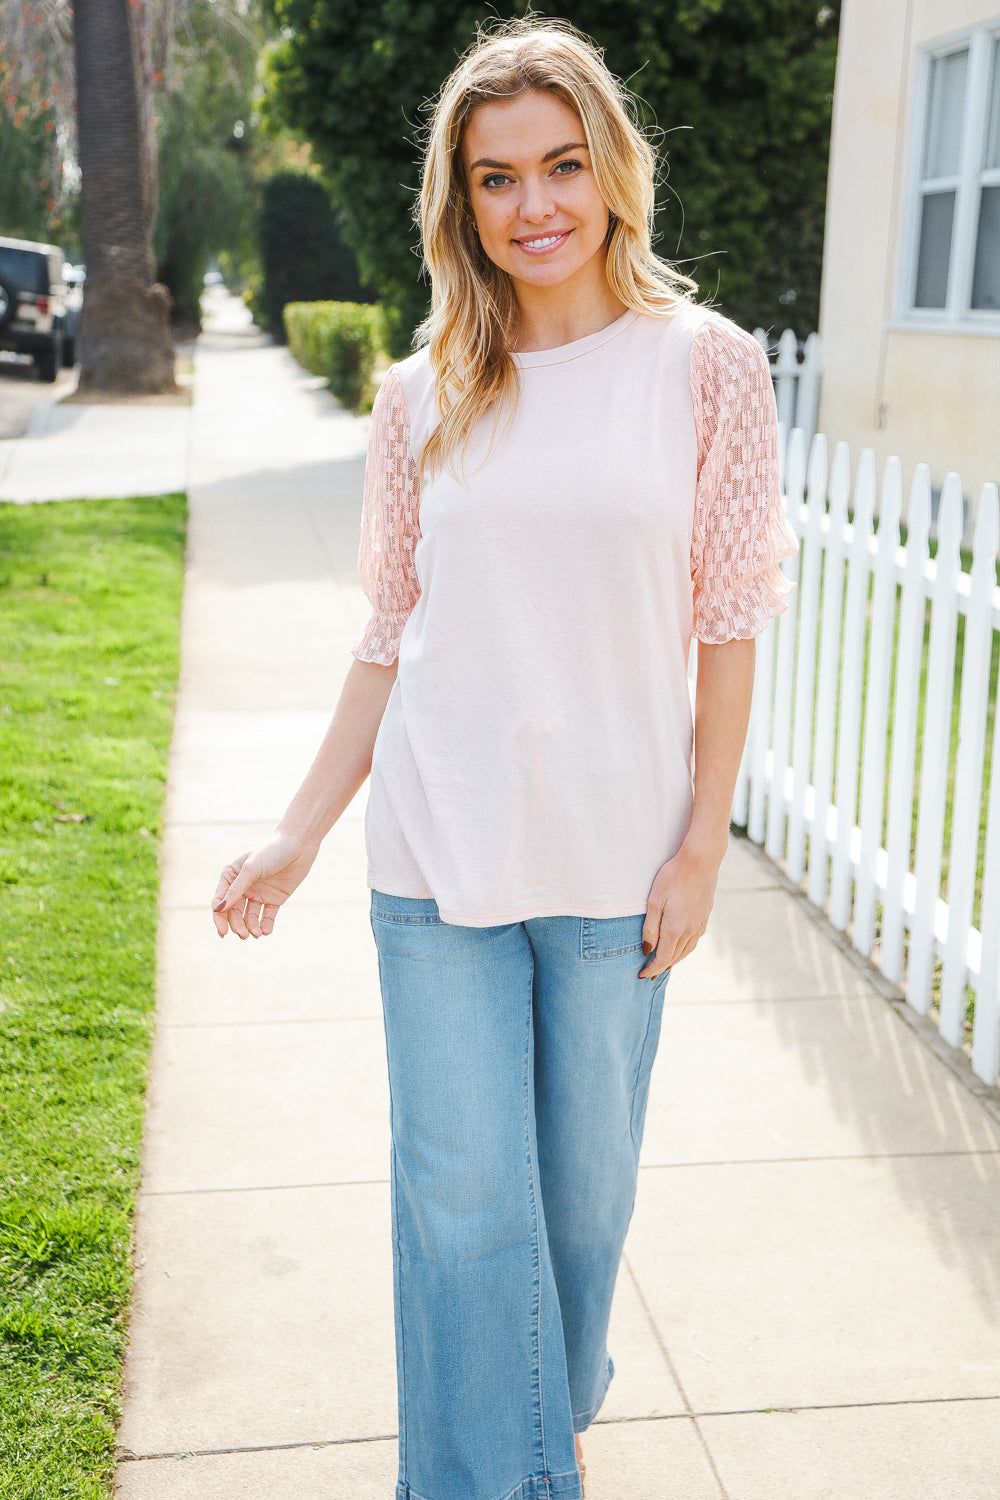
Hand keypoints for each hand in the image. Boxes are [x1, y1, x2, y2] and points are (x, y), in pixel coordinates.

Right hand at [211, 832, 318, 939]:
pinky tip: (266, 931)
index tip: (223, 932)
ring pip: (250, 917)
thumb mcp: (251, 869)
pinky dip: (265, 925)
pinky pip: (267, 916)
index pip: (220, 901)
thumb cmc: (271, 851)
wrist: (299, 845)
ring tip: (257, 934)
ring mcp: (258, 894)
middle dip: (237, 925)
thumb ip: (236, 889)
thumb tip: (219, 909)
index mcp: (231, 876)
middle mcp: (243, 887)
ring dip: (251, 927)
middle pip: (234, 913)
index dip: (219, 918)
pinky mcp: (274, 899)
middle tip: (244, 935)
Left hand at [638, 839, 723, 979]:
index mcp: (675, 929)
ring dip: (674, 960)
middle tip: (650, 974)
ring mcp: (700, 925)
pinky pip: (694, 941)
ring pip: (686, 951)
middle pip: (675, 958)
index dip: (652, 969)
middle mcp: (690, 931)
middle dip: (661, 967)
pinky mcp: (705, 917)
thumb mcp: (654, 901)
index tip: (642, 975)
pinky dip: (685, 950)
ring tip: (664, 965)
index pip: (663, 959)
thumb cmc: (673, 877)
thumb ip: (649, 928)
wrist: (701, 861)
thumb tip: (646, 950)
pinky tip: (680, 947)